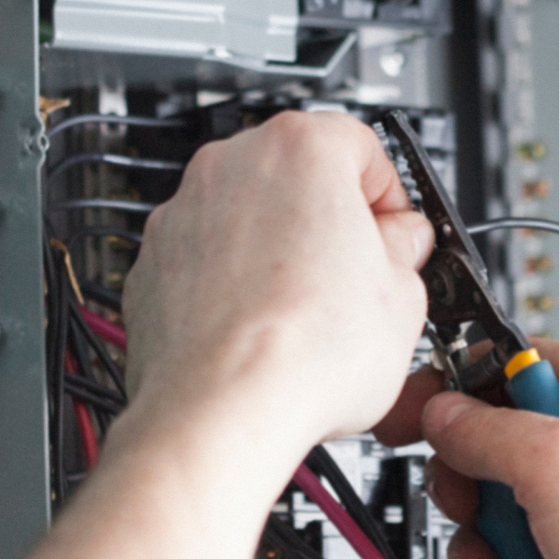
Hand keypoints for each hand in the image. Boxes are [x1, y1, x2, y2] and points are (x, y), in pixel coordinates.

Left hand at [119, 111, 433, 487]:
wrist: (220, 412)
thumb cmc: (303, 353)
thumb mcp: (404, 296)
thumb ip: (406, 249)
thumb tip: (399, 245)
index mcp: (301, 148)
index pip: (363, 145)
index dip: (389, 197)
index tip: (397, 234)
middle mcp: (231, 165)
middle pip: (300, 176)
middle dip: (331, 220)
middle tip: (359, 276)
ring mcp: (183, 213)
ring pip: (248, 217)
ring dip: (279, 252)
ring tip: (309, 315)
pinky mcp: (152, 264)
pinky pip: (207, 260)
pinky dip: (232, 285)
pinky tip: (262, 331)